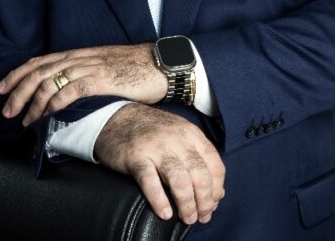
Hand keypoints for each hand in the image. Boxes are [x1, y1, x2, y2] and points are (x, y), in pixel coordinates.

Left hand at [0, 43, 166, 125]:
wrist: (164, 65)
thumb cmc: (139, 70)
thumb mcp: (107, 69)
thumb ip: (89, 76)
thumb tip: (72, 93)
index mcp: (81, 54)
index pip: (41, 60)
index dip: (18, 73)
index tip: (1, 87)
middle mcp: (81, 58)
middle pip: (39, 71)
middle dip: (17, 91)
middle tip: (5, 110)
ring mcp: (91, 67)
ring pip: (50, 81)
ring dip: (32, 102)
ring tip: (24, 120)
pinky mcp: (101, 80)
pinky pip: (70, 90)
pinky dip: (54, 103)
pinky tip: (47, 115)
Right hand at [96, 103, 224, 224]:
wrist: (117, 118)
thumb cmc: (152, 131)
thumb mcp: (180, 136)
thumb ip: (198, 158)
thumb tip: (216, 190)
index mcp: (192, 135)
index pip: (215, 165)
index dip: (217, 188)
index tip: (213, 204)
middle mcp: (177, 140)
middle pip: (200, 175)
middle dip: (205, 200)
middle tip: (202, 216)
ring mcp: (156, 148)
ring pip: (180, 180)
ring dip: (187, 203)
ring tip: (187, 218)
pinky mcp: (136, 157)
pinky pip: (150, 182)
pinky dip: (159, 200)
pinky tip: (165, 213)